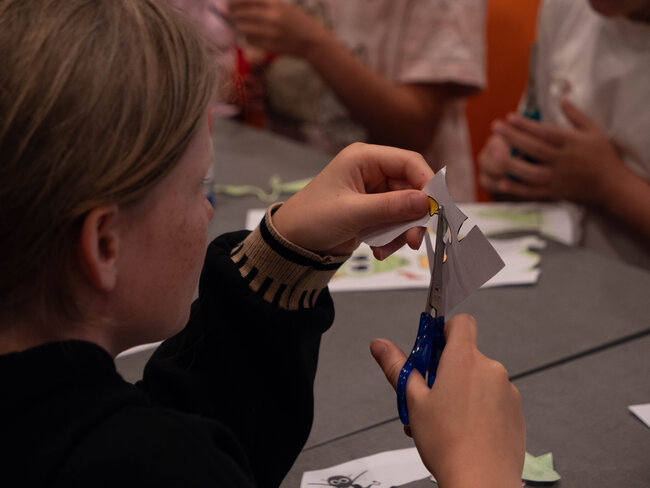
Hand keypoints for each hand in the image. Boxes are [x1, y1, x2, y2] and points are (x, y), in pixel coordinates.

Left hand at [230, 0, 325, 56]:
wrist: (311, 41)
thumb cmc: (297, 21)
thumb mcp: (283, 6)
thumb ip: (263, 4)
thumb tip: (240, 4)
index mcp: (275, 4)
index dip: (234, 1)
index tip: (229, 3)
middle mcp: (271, 18)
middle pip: (241, 14)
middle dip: (234, 14)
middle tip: (233, 15)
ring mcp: (270, 33)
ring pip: (243, 28)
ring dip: (240, 26)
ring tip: (244, 25)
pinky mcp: (268, 46)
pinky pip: (249, 40)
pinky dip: (248, 37)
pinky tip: (254, 35)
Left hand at [272, 143, 433, 256]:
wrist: (292, 243)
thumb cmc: (312, 219)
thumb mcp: (352, 213)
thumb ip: (390, 207)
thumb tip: (426, 202)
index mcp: (364, 158)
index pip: (408, 161)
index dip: (426, 182)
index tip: (436, 207)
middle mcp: (372, 171)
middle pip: (411, 188)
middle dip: (414, 216)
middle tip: (415, 240)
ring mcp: (373, 193)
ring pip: (406, 209)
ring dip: (402, 231)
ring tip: (386, 249)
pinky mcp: (373, 212)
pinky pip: (395, 222)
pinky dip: (392, 237)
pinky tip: (378, 250)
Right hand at [370, 314, 524, 487]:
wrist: (481, 482)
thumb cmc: (448, 444)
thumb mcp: (413, 401)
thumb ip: (397, 367)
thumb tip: (380, 345)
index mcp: (464, 360)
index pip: (460, 322)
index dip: (443, 331)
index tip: (430, 348)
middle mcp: (490, 369)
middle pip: (466, 354)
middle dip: (447, 370)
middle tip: (430, 395)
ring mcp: (506, 390)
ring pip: (479, 379)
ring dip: (463, 391)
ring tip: (445, 420)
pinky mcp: (516, 411)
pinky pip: (494, 399)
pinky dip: (480, 408)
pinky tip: (465, 429)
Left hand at [479, 98, 623, 205]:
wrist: (611, 186)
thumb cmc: (602, 156)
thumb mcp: (594, 131)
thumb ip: (576, 115)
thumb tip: (562, 96)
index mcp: (572, 143)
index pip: (546, 132)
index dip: (527, 125)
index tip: (510, 117)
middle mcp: (563, 160)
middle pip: (535, 149)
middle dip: (513, 137)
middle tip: (496, 126)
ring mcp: (557, 178)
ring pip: (531, 172)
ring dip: (512, 164)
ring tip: (494, 155)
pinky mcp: (553, 192)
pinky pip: (532, 192)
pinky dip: (517, 188)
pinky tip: (501, 182)